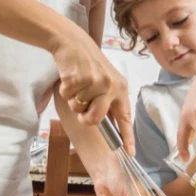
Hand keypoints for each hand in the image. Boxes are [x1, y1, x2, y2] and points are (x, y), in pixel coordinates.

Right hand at [51, 24, 133, 153]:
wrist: (73, 43)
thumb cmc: (89, 66)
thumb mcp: (106, 82)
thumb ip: (108, 102)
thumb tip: (110, 127)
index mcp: (121, 88)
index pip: (125, 116)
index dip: (127, 136)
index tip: (130, 152)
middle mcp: (111, 85)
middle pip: (96, 119)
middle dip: (85, 117)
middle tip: (82, 106)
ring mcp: (95, 81)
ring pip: (79, 108)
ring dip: (74, 100)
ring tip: (78, 84)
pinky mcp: (78, 77)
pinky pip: (67, 97)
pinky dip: (65, 90)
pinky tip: (70, 77)